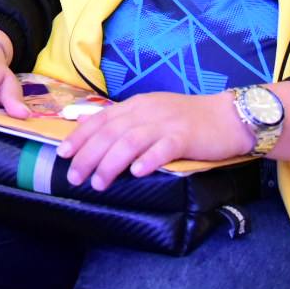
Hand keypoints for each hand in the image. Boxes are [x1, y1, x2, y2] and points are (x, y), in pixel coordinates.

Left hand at [55, 91, 252, 190]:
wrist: (227, 116)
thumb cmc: (187, 120)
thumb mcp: (151, 114)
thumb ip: (124, 122)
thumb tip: (91, 132)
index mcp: (136, 105)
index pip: (100, 119)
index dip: (79, 136)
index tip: (62, 154)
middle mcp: (146, 111)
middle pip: (110, 132)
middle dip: (88, 156)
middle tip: (76, 177)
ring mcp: (166, 122)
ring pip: (131, 141)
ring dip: (111, 163)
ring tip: (99, 183)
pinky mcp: (185, 136)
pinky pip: (163, 147)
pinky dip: (147, 160)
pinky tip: (137, 173)